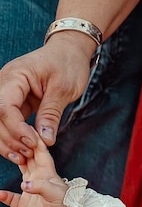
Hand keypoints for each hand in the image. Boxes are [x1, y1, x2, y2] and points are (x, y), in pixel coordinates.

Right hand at [0, 36, 94, 156]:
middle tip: (30, 152)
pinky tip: (21, 151)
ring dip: (8, 142)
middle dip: (10, 138)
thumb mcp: (64, 88)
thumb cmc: (68, 63)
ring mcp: (7, 93)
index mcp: (15, 76)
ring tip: (25, 156)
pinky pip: (6, 122)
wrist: (70, 50)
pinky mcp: (14, 102)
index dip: (16, 128)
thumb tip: (44, 140)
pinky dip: (13, 137)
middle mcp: (5, 84)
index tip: (33, 142)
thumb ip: (51, 113)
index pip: (4, 107)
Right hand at [0, 130, 68, 206]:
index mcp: (49, 174)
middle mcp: (39, 180)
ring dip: (14, 165)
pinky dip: (4, 195)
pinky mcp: (25, 206)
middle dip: (22, 147)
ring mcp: (31, 192)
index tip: (27, 127)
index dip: (35, 140)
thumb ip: (41, 187)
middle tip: (13, 136)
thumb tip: (23, 184)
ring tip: (6, 155)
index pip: (41, 153)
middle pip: (29, 159)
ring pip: (20, 174)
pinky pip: (11, 198)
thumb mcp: (55, 195)